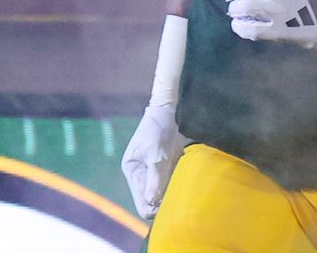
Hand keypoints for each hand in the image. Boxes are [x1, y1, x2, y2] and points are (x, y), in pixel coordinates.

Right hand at [120, 103, 185, 219]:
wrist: (171, 110)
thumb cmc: (158, 129)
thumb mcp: (155, 154)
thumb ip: (154, 178)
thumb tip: (152, 202)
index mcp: (132, 171)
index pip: (141, 202)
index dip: (153, 207)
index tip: (167, 202)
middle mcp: (142, 174)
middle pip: (152, 201)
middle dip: (163, 202)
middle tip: (176, 196)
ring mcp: (155, 171)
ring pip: (163, 194)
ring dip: (172, 193)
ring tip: (181, 187)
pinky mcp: (168, 166)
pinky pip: (172, 183)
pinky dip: (178, 185)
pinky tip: (184, 181)